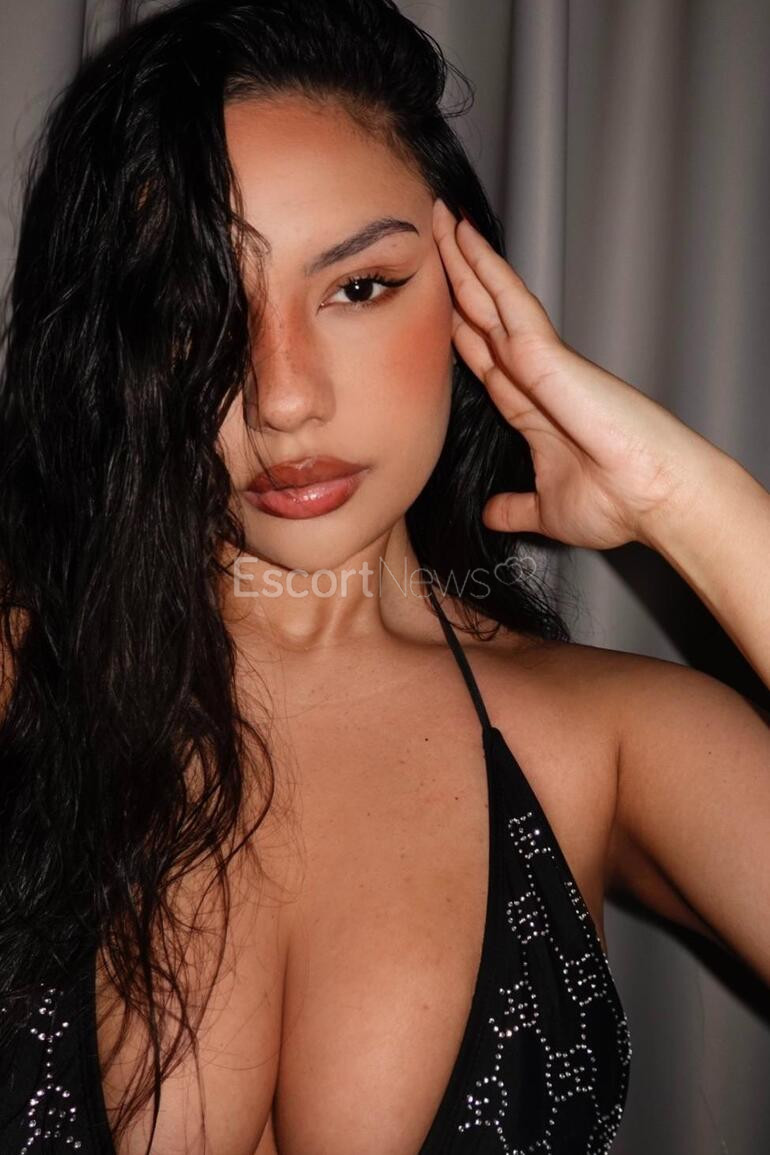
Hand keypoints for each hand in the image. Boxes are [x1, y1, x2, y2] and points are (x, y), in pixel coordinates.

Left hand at [433, 198, 709, 548]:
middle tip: (429, 235)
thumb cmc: (617, 501)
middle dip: (456, 279)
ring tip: (439, 219)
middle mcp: (535, 375)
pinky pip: (510, 303)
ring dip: (465, 259)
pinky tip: (465, 241)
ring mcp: (543, 360)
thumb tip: (494, 514)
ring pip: (493, 298)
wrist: (654, 499)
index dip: (458, 327)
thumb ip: (517, 506)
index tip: (433, 304)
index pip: (483, 357)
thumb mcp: (546, 507)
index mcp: (532, 407)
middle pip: (483, 316)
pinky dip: (486, 271)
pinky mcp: (549, 356)